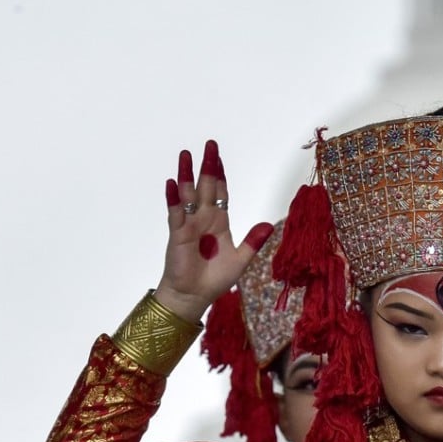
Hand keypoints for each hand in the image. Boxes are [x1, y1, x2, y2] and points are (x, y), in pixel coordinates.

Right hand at [153, 140, 273, 323]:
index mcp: (219, 222)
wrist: (194, 296)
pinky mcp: (178, 235)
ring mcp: (189, 225)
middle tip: (209, 145)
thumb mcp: (240, 260)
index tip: (219, 157)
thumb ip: (253, 242)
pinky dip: (173, 199)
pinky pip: (176, 213)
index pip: (220, 193)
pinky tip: (172, 183)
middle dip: (207, 166)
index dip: (221, 175)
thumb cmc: (214, 279)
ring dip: (187, 175)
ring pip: (188, 195)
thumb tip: (269, 225)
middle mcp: (203, 219)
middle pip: (205, 187)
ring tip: (186, 155)